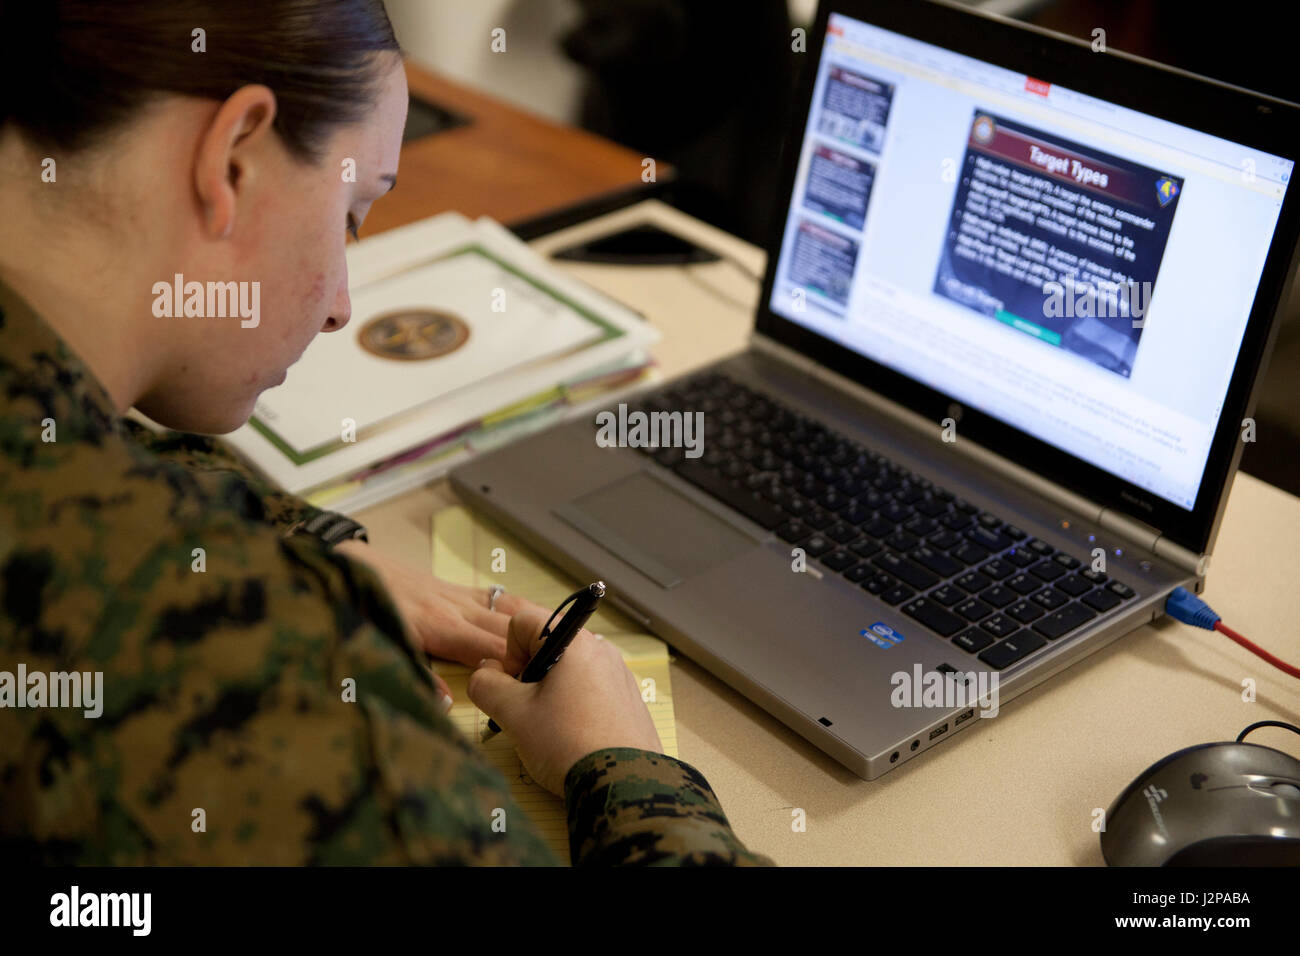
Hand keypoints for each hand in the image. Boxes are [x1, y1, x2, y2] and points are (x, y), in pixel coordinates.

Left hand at [333, 539, 548, 701]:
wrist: (347, 565)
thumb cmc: (365, 606)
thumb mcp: (383, 646)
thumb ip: (416, 677)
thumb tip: (445, 705)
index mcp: (442, 627)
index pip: (491, 651)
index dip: (517, 668)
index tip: (540, 686)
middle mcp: (457, 609)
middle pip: (507, 631)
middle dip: (537, 650)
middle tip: (567, 672)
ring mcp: (458, 596)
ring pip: (507, 611)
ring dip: (535, 627)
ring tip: (569, 642)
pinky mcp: (454, 588)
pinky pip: (495, 598)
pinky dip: (518, 609)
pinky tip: (536, 616)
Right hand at [467, 608, 662, 794]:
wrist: (622, 785)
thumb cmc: (567, 744)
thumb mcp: (514, 714)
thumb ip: (487, 685)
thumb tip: (484, 671)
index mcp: (573, 641)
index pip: (523, 621)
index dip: (508, 651)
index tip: (513, 686)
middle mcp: (600, 649)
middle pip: (547, 644)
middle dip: (528, 673)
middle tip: (527, 710)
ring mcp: (618, 673)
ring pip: (568, 668)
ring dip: (549, 691)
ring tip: (551, 728)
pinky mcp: (628, 698)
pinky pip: (591, 687)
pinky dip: (574, 703)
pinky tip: (574, 735)